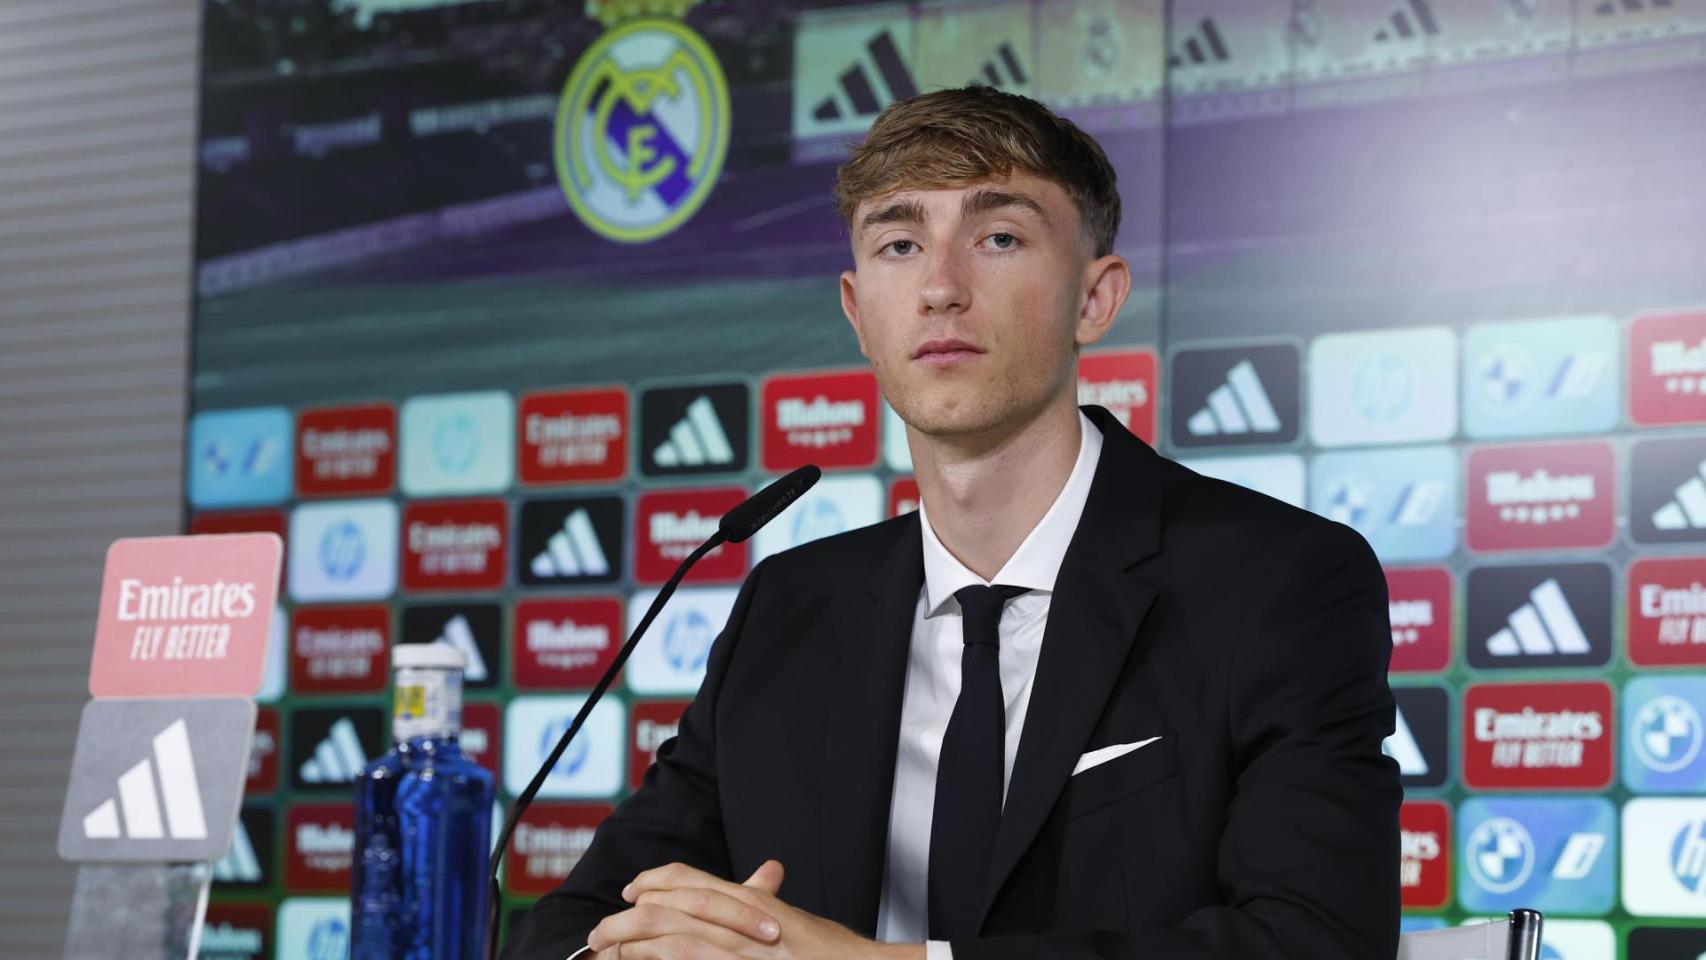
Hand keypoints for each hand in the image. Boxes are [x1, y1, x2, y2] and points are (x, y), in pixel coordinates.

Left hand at [591, 860, 921, 959]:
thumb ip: (765, 899)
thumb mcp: (790, 921)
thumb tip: (762, 879)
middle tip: (599, 931)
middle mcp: (743, 921)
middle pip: (671, 906)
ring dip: (631, 946)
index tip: (630, 889)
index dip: (654, 881)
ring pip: (672, 939)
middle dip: (627, 917)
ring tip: (604, 954)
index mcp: (752, 902)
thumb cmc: (827, 953)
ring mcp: (741, 951)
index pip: (691, 879)